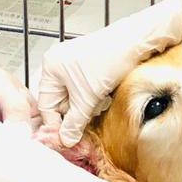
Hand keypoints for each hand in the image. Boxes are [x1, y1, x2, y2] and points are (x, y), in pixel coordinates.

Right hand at [37, 0, 181, 145]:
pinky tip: (105, 95)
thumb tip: (66, 139)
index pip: (46, 105)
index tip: (67, 139)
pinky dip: (93, 97)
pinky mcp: (89, 66)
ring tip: (100, 101)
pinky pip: (85, 90)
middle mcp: (58, 64)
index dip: (56, 124)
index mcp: (51, 68)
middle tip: (88, 119)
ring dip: (86, 106)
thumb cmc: (109, 60)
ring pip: (75, 98)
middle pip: (60, 102)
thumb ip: (74, 122)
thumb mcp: (88, 98)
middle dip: (75, 114)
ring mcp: (73, 64)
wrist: (135, 43)